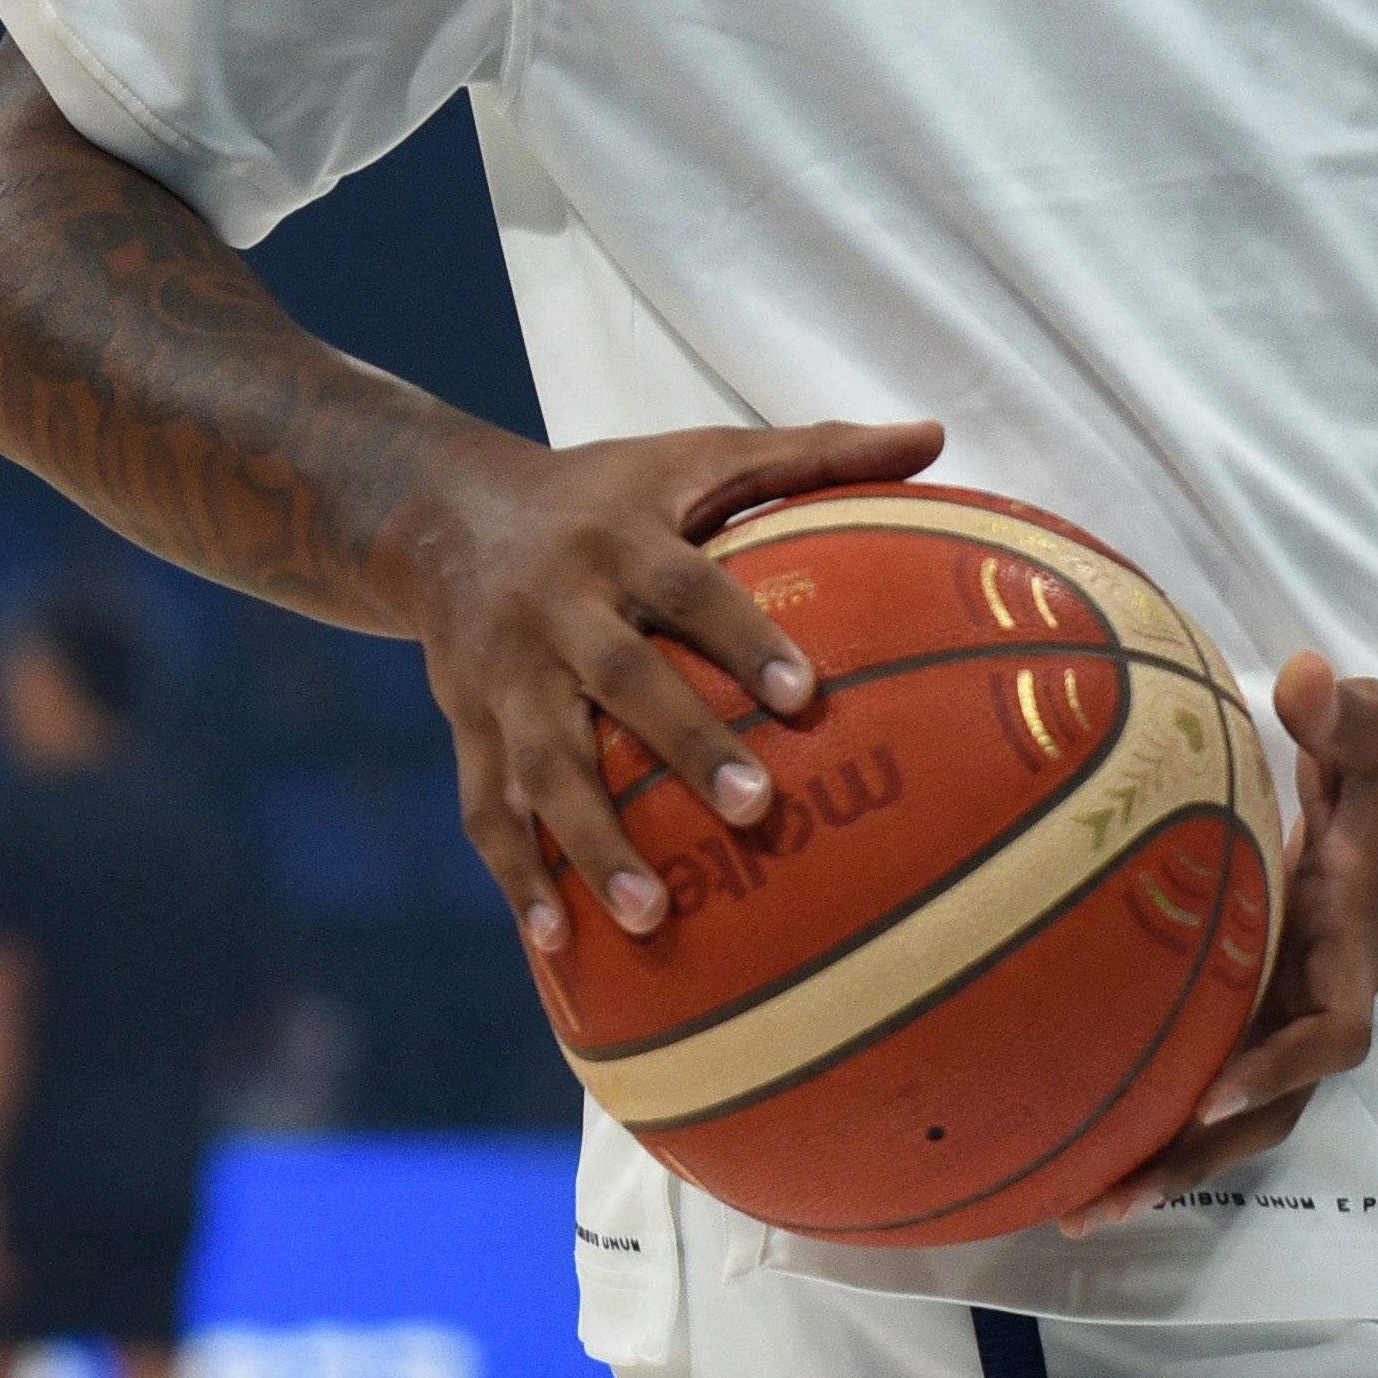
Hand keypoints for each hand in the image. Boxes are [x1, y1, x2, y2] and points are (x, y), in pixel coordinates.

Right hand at [400, 415, 944, 951]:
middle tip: (754, 811)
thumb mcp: (698, 454)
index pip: (685, 585)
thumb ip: (814, 451)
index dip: (741, 635)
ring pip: (543, 763)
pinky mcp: (469, 726)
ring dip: (591, 842)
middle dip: (683, 747)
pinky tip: (557, 944)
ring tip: (651, 916)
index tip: (805, 694)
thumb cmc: (608, 491)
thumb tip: (934, 434)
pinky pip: (486, 808)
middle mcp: (556, 606)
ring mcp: (504, 674)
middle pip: (619, 679)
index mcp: (618, 538)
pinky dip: (517, 877)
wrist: (444, 513)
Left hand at [1066, 654, 1377, 1231]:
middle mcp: (1328, 982)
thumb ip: (1343, 710)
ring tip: (1082, 1203)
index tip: (1216, 1093)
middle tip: (1112, 1195)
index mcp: (1355, 932)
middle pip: (1279, 1101)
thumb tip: (1304, 678)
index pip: (1334, 1025)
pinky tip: (1095, 1135)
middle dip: (1203, 1153)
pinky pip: (1225, 1066)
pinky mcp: (1272, 990)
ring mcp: (1299, 995)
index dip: (1281, 1064)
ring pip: (1249, 1103)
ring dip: (1177, 1155)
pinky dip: (1172, 1109)